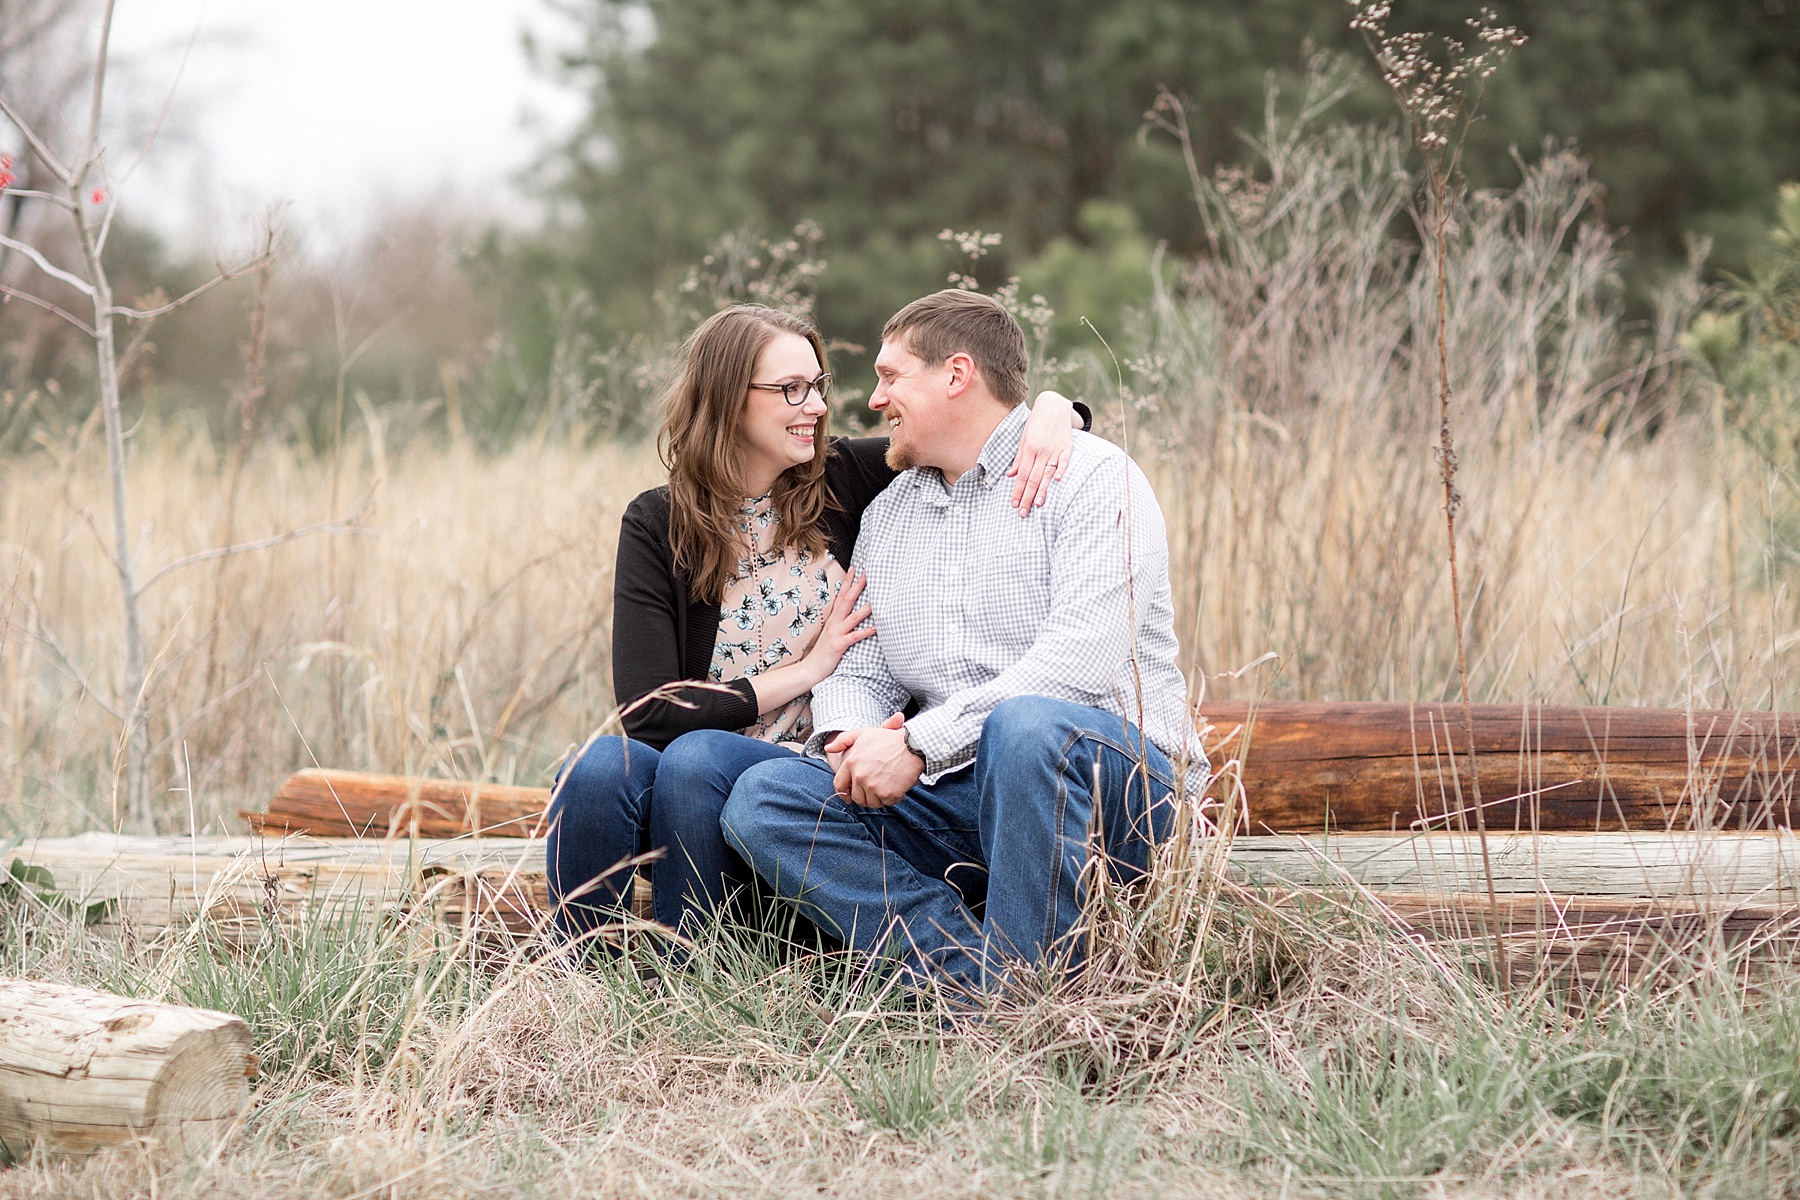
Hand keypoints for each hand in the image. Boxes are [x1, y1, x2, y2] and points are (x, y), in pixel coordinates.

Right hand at [797, 568, 875, 686]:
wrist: (811, 668)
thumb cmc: (823, 651)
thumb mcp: (831, 632)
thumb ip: (839, 622)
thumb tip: (849, 613)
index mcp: (833, 619)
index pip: (841, 596)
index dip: (847, 582)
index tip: (854, 569)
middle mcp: (834, 623)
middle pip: (847, 601)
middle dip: (857, 587)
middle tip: (867, 575)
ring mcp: (836, 633)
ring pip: (853, 617)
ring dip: (865, 609)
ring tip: (876, 601)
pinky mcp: (839, 645)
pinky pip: (854, 637)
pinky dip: (865, 632)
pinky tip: (875, 628)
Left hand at [825, 713, 920, 806]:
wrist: (912, 746)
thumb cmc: (888, 739)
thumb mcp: (863, 734)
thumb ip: (843, 741)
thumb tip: (828, 749)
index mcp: (851, 763)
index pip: (839, 785)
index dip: (844, 792)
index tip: (849, 796)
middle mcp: (859, 776)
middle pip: (857, 797)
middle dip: (865, 795)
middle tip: (876, 788)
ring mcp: (873, 786)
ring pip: (871, 802)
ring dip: (879, 797)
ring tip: (887, 784)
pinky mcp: (887, 794)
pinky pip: (886, 803)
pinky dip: (892, 797)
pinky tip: (897, 785)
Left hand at [1008, 389, 1076, 515]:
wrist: (1053, 407)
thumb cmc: (1036, 424)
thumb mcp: (1024, 439)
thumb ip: (1019, 458)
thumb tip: (1011, 475)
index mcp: (1029, 449)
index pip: (1022, 475)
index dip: (1018, 491)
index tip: (1015, 504)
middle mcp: (1041, 451)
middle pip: (1033, 478)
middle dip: (1027, 497)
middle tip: (1023, 512)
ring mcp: (1055, 449)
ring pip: (1047, 473)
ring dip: (1043, 490)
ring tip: (1038, 504)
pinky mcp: (1067, 447)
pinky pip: (1064, 461)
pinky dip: (1061, 470)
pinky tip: (1058, 481)